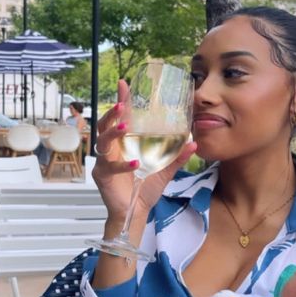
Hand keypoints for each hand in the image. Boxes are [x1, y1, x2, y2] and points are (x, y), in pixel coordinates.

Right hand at [93, 80, 196, 224]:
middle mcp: (112, 149)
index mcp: (124, 143)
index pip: (121, 118)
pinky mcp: (102, 175)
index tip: (124, 83)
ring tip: (125, 127)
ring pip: (102, 142)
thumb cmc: (145, 189)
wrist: (135, 212)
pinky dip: (122, 164)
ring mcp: (104, 162)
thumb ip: (177, 157)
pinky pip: (110, 166)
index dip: (121, 100)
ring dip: (113, 132)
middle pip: (104, 125)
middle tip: (122, 104)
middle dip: (112, 114)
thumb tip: (194, 142)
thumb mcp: (164, 170)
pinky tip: (135, 163)